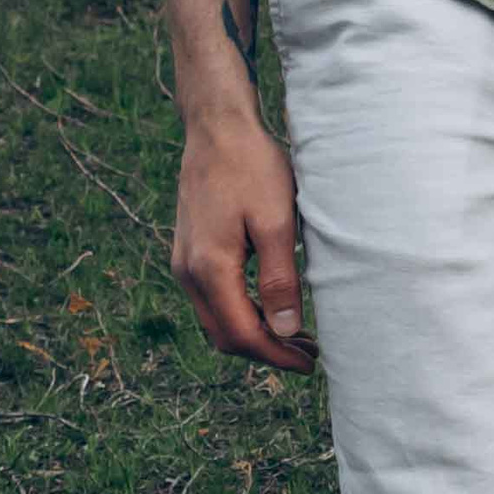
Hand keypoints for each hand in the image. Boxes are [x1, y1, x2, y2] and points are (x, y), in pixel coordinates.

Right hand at [171, 109, 316, 371]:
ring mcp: (184, 263)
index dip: (276, 356)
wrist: (217, 129)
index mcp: (210, 268)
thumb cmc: (253, 168)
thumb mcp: (277, 222)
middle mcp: (188, 272)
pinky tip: (271, 306)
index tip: (310, 364)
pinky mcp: (188, 252)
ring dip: (254, 334)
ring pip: (217, 320)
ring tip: (297, 335)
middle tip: (309, 354)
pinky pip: (212, 300)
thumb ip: (280, 279)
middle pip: (225, 336)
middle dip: (267, 352)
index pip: (242, 335)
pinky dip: (241, 313)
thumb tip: (285, 332)